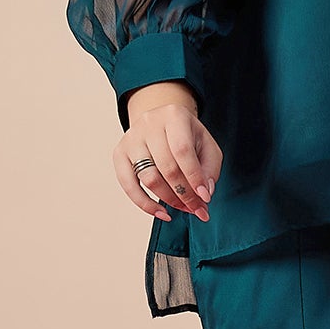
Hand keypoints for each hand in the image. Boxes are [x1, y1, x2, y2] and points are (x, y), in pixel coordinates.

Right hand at [114, 81, 221, 222]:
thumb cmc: (186, 136)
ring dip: (169, 200)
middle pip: (166, 166)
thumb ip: (210, 168)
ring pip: (149, 178)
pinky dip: (145, 204)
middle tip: (197, 209)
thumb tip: (205, 193)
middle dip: (184, 193)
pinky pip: (128, 185)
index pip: (182, 150)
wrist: (162, 123)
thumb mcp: (206, 145)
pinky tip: (161, 213)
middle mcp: (149, 124)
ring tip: (184, 209)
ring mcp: (131, 138)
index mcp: (174, 115)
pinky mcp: (119, 154)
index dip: (194, 177)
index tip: (205, 198)